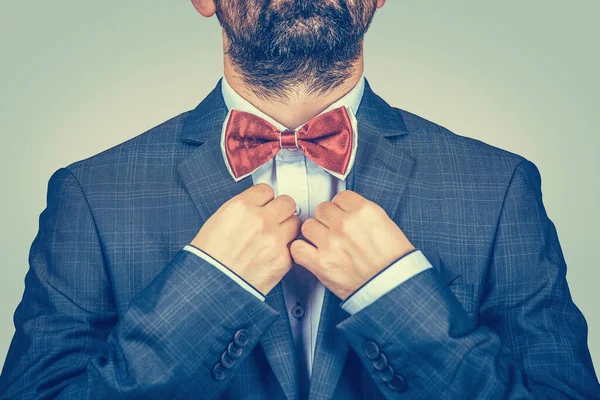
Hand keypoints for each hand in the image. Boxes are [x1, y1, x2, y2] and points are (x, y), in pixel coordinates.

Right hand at [190, 183, 301, 295]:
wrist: (210, 286)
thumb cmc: (208, 258)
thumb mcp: (218, 221)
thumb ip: (241, 209)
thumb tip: (256, 206)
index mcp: (241, 207)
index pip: (266, 190)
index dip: (265, 199)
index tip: (264, 204)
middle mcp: (261, 220)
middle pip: (287, 202)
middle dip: (281, 210)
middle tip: (275, 218)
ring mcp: (274, 239)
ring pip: (295, 222)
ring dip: (287, 228)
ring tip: (275, 236)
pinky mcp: (283, 259)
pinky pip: (293, 245)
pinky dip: (286, 248)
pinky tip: (274, 252)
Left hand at [290, 190, 414, 300]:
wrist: (392, 288)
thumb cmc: (394, 262)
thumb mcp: (386, 225)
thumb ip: (363, 214)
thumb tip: (347, 209)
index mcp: (364, 212)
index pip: (340, 197)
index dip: (340, 207)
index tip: (341, 214)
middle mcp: (346, 224)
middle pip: (322, 209)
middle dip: (327, 220)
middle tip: (334, 231)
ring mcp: (331, 243)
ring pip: (308, 226)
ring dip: (314, 234)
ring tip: (324, 243)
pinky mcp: (321, 263)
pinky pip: (298, 248)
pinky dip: (301, 251)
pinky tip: (311, 253)